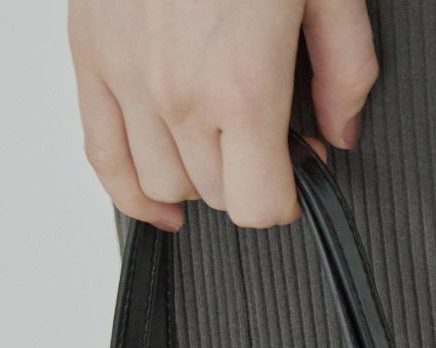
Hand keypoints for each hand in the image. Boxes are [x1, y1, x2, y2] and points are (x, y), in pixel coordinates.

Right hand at [67, 0, 377, 229]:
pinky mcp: (90, 54)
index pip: (259, 206)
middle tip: (263, 136)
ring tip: (217, 143)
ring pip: (162, 183)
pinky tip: (160, 203)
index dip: (285, 198)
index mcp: (242, 86)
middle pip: (215, 195)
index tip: (295, 171)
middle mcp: (178, 94)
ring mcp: (127, 78)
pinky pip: (101, 155)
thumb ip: (346, 72)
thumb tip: (342, 132)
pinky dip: (129, 190)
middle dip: (245, 176)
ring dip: (195, 175)